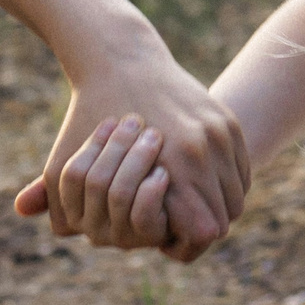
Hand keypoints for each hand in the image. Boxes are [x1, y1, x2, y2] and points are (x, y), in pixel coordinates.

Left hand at [12, 45, 248, 261]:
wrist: (121, 61)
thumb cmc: (93, 119)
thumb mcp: (69, 166)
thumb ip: (63, 211)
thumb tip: (76, 240)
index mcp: (172, 166)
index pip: (203, 232)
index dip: (187, 243)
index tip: (167, 241)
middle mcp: (202, 149)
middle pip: (225, 216)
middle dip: (205, 227)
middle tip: (180, 229)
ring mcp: (219, 133)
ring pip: (236, 195)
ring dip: (219, 207)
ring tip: (191, 211)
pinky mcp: (228, 121)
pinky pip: (241, 170)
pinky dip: (227, 184)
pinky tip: (201, 187)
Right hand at [15, 115, 179, 252]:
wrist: (177, 168)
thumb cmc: (131, 160)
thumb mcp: (97, 161)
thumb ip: (58, 180)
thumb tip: (20, 207)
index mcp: (73, 211)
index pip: (70, 175)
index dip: (91, 145)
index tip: (110, 120)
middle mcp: (93, 230)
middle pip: (96, 182)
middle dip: (117, 147)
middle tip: (136, 120)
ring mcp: (121, 237)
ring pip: (119, 195)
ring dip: (137, 161)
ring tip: (153, 135)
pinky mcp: (150, 239)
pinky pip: (143, 216)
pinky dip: (152, 190)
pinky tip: (164, 170)